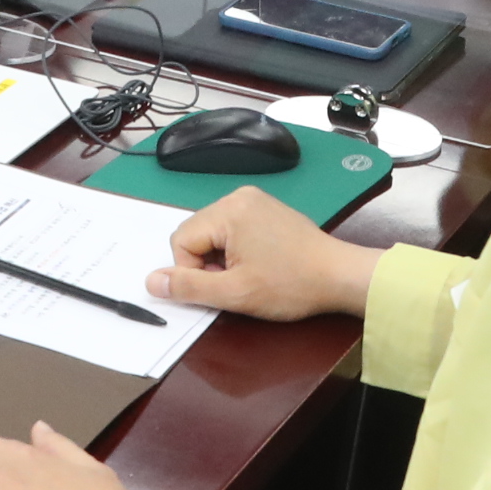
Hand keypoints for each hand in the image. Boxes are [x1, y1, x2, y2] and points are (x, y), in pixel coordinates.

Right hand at [147, 187, 378, 319]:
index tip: (222, 288)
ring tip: (250, 275)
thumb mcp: (234, 293)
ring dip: (221, 258)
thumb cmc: (289, 285)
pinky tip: (259, 265)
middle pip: (196, 233)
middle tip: (237, 284)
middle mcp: (238, 196)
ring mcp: (255, 200)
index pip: (181, 240)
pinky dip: (237, 249)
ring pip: (214, 232)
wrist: (339, 276)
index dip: (192, 271)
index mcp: (228, 209)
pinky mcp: (268, 209)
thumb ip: (188, 287)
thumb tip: (151, 282)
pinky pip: (234, 228)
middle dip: (207, 263)